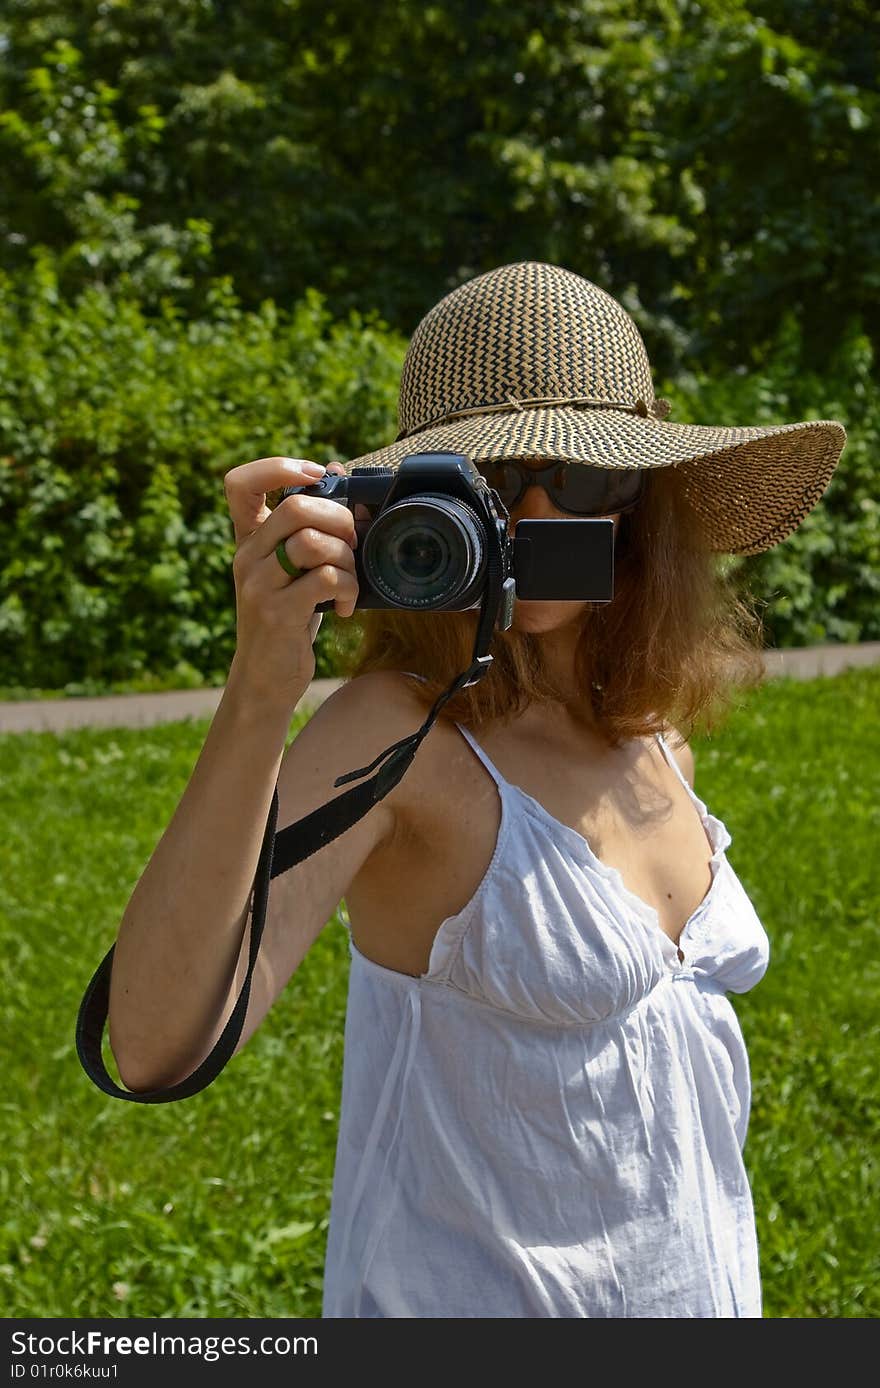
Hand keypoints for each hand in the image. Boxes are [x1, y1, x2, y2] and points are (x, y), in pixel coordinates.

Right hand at [223, 457, 357, 706]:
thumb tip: (335, 470)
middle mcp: (247, 557)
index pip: (239, 484)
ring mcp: (258, 584)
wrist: (264, 678)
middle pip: (296, 507)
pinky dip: (348, 588)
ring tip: (350, 579)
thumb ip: (309, 526)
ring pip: (313, 542)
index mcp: (249, 540)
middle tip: (352, 543)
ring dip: (347, 558)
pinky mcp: (276, 612)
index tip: (315, 476)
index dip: (277, 467)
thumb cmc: (288, 618)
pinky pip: (325, 579)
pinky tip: (346, 606)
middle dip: (340, 519)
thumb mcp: (294, 569)